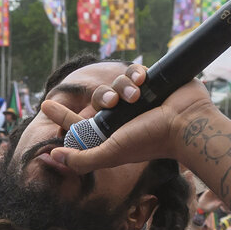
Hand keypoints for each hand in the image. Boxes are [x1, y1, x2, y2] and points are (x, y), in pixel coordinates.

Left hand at [44, 67, 217, 176]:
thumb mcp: (111, 154)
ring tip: (137, 94)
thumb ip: (82, 159)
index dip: (61, 114)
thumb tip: (52, 156)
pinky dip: (136, 73)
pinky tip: (144, 79)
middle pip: (97, 97)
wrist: (186, 123)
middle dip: (102, 96)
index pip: (77, 123)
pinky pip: (134, 70)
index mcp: (108, 132)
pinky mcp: (151, 82)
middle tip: (114, 102)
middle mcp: (120, 116)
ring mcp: (137, 98)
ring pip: (115, 81)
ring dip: (123, 85)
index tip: (44, 103)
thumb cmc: (150, 141)